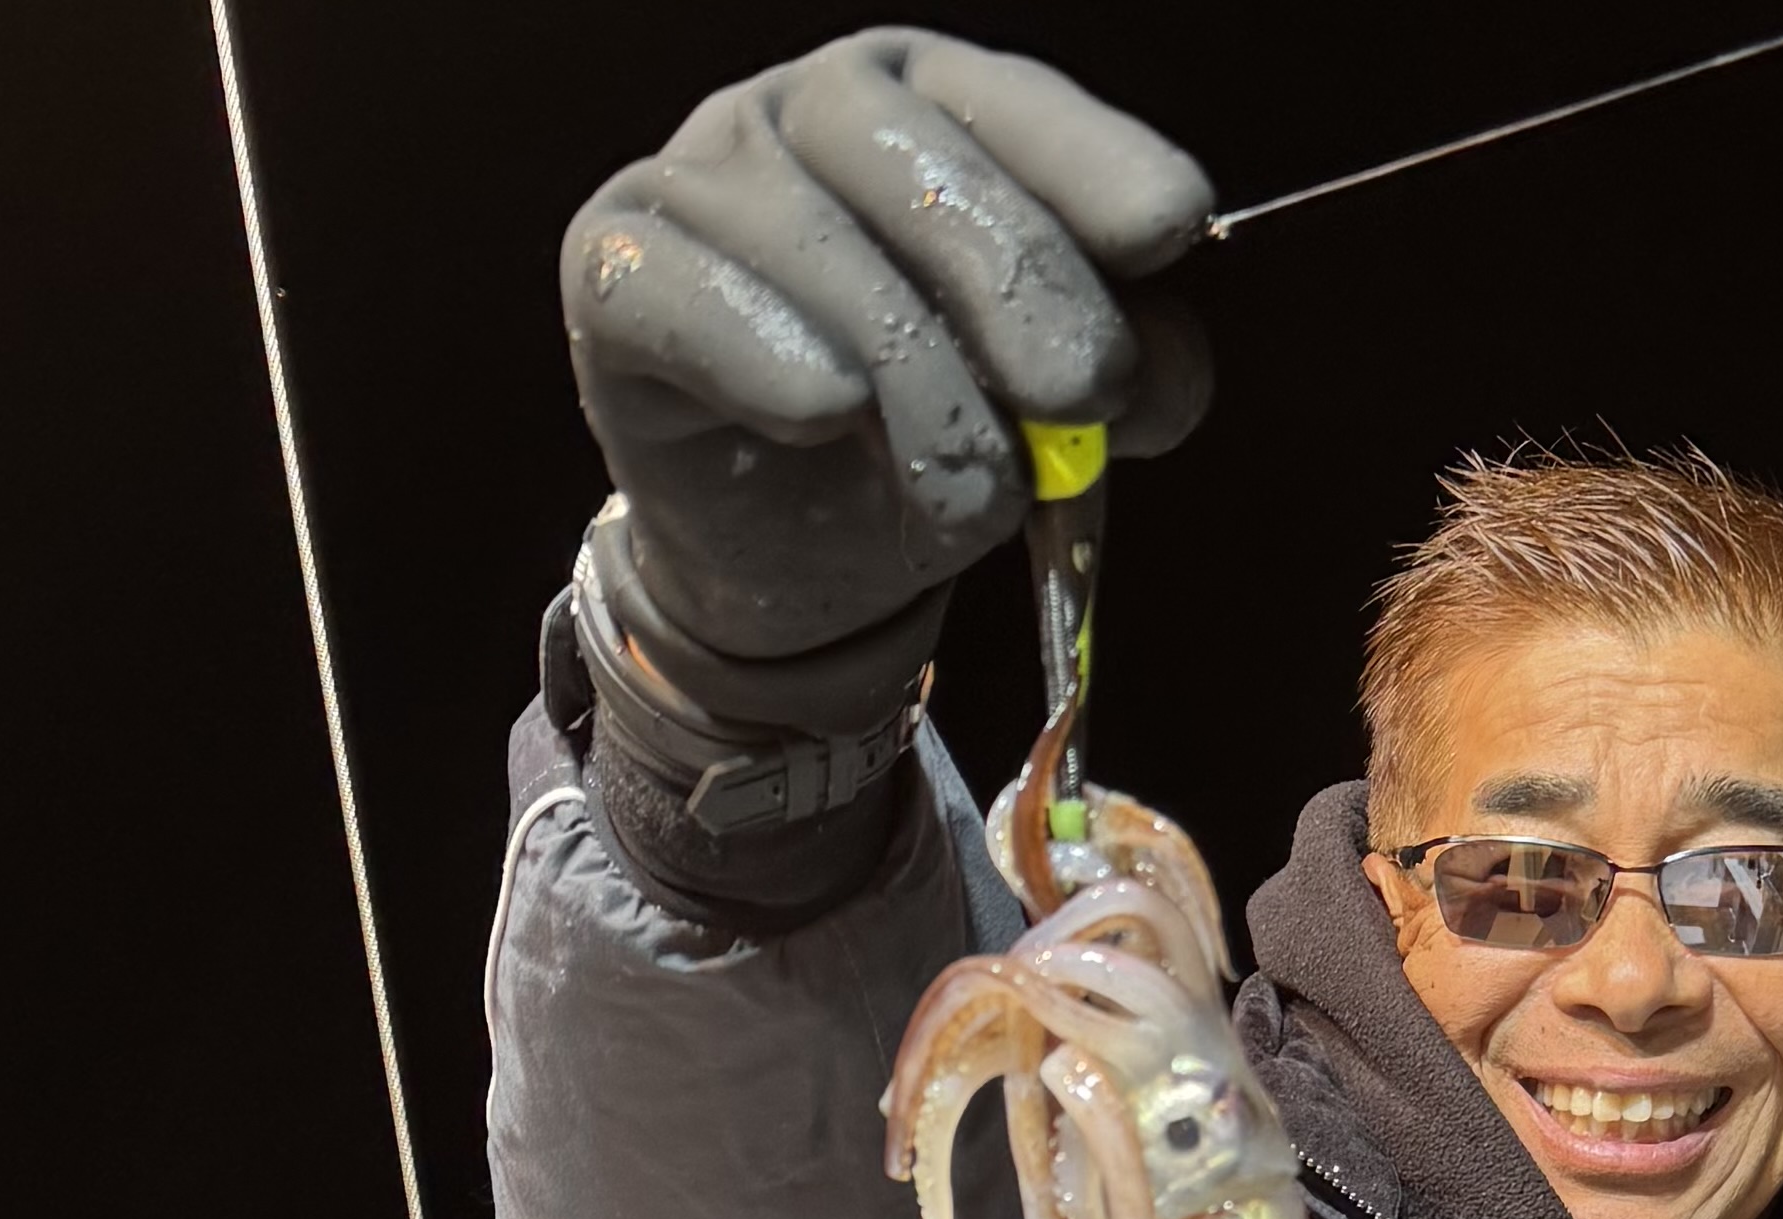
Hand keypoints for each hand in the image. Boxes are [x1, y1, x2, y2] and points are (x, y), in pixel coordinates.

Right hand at [563, 31, 1211, 702]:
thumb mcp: (1049, 418)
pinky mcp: (609, 262)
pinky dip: (761, 352)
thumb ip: (1127, 379)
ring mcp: (699, 174)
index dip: (1092, 165)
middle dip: (1016, 278)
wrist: (792, 549)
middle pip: (913, 155)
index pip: (1012, 106)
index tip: (1173, 232)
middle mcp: (809, 113)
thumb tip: (1168, 372)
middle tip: (1085, 390)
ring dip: (912, 374)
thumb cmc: (926, 446)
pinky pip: (677, 290)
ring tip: (974, 493)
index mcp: (930, 112)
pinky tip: (828, 409)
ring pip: (810, 239)